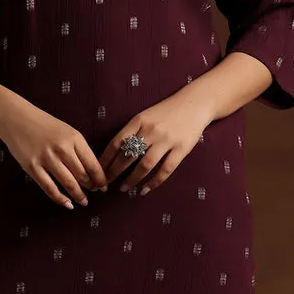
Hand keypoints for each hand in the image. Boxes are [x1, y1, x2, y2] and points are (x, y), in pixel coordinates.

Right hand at [0, 102, 107, 208]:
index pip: (93, 164)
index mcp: (74, 138)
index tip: (104, 186)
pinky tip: (68, 204)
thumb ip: (78, 149)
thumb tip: (92, 171)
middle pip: (83, 175)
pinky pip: (49, 187)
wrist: (15, 118)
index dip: (101, 178)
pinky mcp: (32, 167)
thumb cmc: (44, 124)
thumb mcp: (66, 131)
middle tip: (95, 193)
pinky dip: (60, 198)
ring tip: (84, 202)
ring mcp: (46, 159)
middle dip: (92, 187)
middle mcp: (62, 149)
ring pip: (68, 183)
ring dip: (79, 195)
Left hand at [100, 91, 214, 197]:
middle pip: (127, 156)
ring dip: (132, 180)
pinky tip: (145, 190)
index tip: (97, 170)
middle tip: (105, 184)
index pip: (116, 142)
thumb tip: (115, 152)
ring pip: (145, 165)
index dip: (105, 159)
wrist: (195, 103)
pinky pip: (165, 170)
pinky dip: (154, 182)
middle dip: (114, 172)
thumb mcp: (146, 115)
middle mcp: (151, 130)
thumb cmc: (167, 111)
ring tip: (123, 188)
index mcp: (139, 120)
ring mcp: (166, 140)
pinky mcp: (181, 149)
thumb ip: (133, 130)